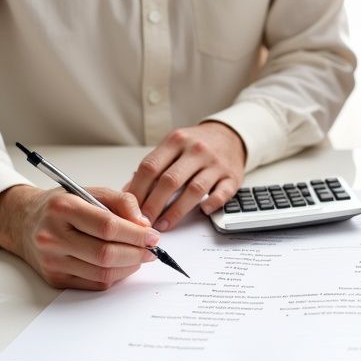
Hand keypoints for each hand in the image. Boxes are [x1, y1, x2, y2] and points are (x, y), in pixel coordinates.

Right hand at [0, 185, 159, 289]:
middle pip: (106, 254)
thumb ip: (121, 202)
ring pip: (102, 273)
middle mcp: (52, 236)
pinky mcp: (55, 278)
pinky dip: (115, 276)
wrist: (23, 222)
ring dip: (129, 267)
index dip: (136, 234)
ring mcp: (52, 261)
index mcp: (62, 209)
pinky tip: (121, 265)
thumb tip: (144, 224)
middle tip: (151, 250)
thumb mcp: (89, 191)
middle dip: (136, 254)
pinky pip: (94, 283)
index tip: (153, 236)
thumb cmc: (61, 206)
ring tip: (139, 257)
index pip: (107, 226)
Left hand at [125, 121, 245, 230]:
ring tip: (164, 224)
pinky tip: (202, 212)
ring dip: (176, 211)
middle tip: (144, 222)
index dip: (138, 190)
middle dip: (153, 205)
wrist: (229, 137)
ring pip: (194, 190)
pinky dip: (211, 205)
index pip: (151, 167)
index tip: (131, 208)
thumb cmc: (195, 146)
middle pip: (170, 181)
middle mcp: (196, 150)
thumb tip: (128, 192)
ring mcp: (215, 163)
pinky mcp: (232, 177)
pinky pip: (221, 194)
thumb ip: (152, 167)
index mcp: (176, 141)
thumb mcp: (172, 147)